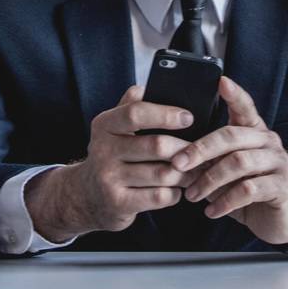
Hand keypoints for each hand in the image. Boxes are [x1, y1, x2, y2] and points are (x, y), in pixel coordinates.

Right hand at [25, 84, 205, 241]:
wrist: (85, 196)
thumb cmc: (111, 155)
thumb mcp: (113, 128)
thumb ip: (131, 105)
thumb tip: (152, 86)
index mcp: (105, 125)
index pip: (135, 113)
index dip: (165, 114)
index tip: (188, 117)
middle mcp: (103, 150)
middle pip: (156, 145)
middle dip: (184, 148)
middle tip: (202, 150)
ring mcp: (109, 178)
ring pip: (163, 173)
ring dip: (185, 173)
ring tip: (195, 170)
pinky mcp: (118, 203)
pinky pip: (159, 197)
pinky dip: (175, 193)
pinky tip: (176, 189)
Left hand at [167, 76, 287, 246]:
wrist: (275, 218)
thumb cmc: (244, 187)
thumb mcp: (224, 168)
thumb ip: (207, 156)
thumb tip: (172, 150)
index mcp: (253, 130)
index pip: (245, 106)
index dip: (234, 94)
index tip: (221, 81)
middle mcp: (269, 141)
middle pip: (232, 136)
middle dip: (200, 149)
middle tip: (177, 163)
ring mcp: (278, 163)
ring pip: (239, 163)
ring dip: (209, 180)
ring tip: (191, 195)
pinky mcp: (281, 187)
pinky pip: (248, 190)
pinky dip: (225, 201)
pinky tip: (211, 211)